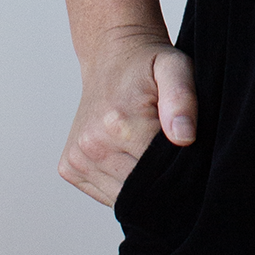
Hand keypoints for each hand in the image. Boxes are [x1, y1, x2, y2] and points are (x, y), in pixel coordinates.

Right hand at [59, 25, 197, 206]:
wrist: (111, 56)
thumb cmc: (148, 64)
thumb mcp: (175, 67)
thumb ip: (182, 99)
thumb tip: (184, 137)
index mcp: (119, 122)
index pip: (159, 171)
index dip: (177, 165)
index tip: (184, 147)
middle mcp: (92, 144)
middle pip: (140, 189)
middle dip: (159, 176)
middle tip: (167, 147)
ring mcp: (78, 158)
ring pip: (122, 198)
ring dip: (139, 183)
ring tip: (146, 147)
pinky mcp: (69, 166)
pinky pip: (106, 194)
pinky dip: (121, 184)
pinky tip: (129, 155)